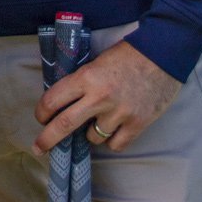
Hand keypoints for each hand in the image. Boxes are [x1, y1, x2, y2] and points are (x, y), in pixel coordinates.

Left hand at [33, 40, 178, 153]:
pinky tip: (115, 128)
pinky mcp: (138, 123)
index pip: (53, 100)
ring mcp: (119, 112)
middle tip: (39, 148)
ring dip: (91, 133)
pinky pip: (115, 144)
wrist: (163, 53)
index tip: (40, 119)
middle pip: (64, 125)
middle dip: (47, 139)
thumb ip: (81, 83)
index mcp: (86, 77)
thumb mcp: (97, 63)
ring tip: (100, 119)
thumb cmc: (127, 55)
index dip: (42, 113)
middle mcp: (100, 97)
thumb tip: (64, 104)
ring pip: (92, 138)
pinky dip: (112, 139)